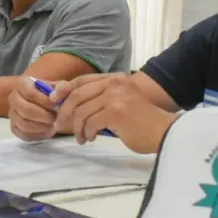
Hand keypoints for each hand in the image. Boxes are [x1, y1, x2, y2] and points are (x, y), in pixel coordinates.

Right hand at [8, 77, 59, 140]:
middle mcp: (13, 97)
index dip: (45, 101)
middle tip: (55, 118)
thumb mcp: (60, 87)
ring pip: (24, 124)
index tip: (57, 106)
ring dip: (42, 126)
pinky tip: (47, 130)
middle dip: (44, 116)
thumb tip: (54, 98)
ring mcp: (12, 113)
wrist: (48, 107)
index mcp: (23, 84)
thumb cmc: (54, 95)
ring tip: (53, 124)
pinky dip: (38, 134)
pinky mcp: (14, 128)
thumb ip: (61, 88)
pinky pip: (24, 135)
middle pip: (26, 110)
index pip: (29, 93)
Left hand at [50, 73, 178, 153]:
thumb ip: (100, 100)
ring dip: (77, 127)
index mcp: (115, 79)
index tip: (53, 99)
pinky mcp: (116, 111)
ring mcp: (115, 96)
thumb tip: (71, 104)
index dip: (64, 88)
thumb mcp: (120, 103)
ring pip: (82, 111)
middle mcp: (115, 83)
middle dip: (64, 111)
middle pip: (77, 94)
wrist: (164, 132)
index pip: (83, 80)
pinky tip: (91, 138)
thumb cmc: (143, 122)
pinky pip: (90, 123)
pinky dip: (87, 132)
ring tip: (81, 137)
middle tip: (59, 125)